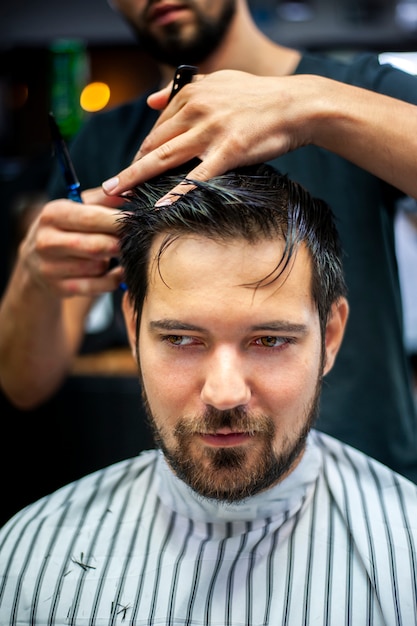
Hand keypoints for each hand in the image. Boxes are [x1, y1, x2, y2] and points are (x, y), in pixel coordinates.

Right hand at [19, 187, 125, 296]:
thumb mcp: (76, 208)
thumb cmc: (65, 230)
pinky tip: (118, 271)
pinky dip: (114, 279)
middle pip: (98, 246)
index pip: (92, 218)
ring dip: (114, 261)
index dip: (119, 220)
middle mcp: (47, 241)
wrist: (35, 264)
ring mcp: (50, 268)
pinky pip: (99, 286)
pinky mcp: (60, 289)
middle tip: (136, 239)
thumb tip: (132, 189)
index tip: (138, 220)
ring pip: (99, 267)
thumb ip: (103, 199)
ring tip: (117, 253)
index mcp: (53, 214)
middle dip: (121, 243)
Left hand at [102, 70, 307, 204]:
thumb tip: (151, 100)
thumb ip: (182, 89)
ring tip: (116, 192)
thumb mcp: (218, 81)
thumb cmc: (260, 96)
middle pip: (152, 143)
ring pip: (163, 158)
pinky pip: (196, 177)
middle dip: (130, 165)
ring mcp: (210, 132)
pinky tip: (159, 207)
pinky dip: (176, 193)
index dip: (142, 149)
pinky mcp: (228, 151)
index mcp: (192, 95)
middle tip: (112, 185)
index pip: (158, 126)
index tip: (132, 166)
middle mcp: (196, 111)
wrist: (297, 105)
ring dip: (135, 177)